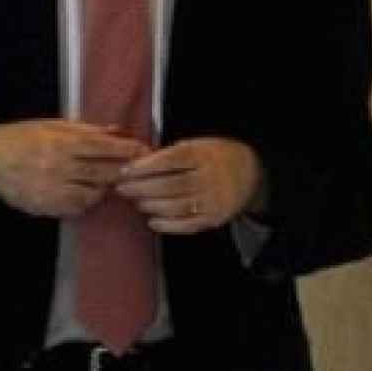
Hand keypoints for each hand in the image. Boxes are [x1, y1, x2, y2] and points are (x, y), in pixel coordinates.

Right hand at [0, 118, 149, 217]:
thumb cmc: (21, 138)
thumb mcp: (50, 126)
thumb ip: (84, 130)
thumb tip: (117, 131)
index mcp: (59, 143)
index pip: (102, 147)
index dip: (127, 149)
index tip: (145, 150)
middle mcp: (59, 167)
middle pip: (104, 173)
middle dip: (124, 171)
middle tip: (139, 170)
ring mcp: (53, 190)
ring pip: (95, 193)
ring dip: (105, 187)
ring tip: (108, 180)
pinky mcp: (48, 206)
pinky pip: (80, 207)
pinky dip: (88, 200)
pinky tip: (85, 191)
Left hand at [114, 137, 263, 233]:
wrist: (250, 172)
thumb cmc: (211, 156)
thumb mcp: (195, 145)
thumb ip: (168, 154)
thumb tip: (132, 163)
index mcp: (202, 155)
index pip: (170, 160)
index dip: (144, 167)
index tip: (124, 170)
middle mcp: (209, 178)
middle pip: (170, 185)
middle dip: (141, 188)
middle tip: (121, 188)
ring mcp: (214, 200)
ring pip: (176, 206)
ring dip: (151, 205)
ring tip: (136, 201)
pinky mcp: (215, 219)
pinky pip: (188, 225)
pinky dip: (167, 225)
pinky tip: (152, 220)